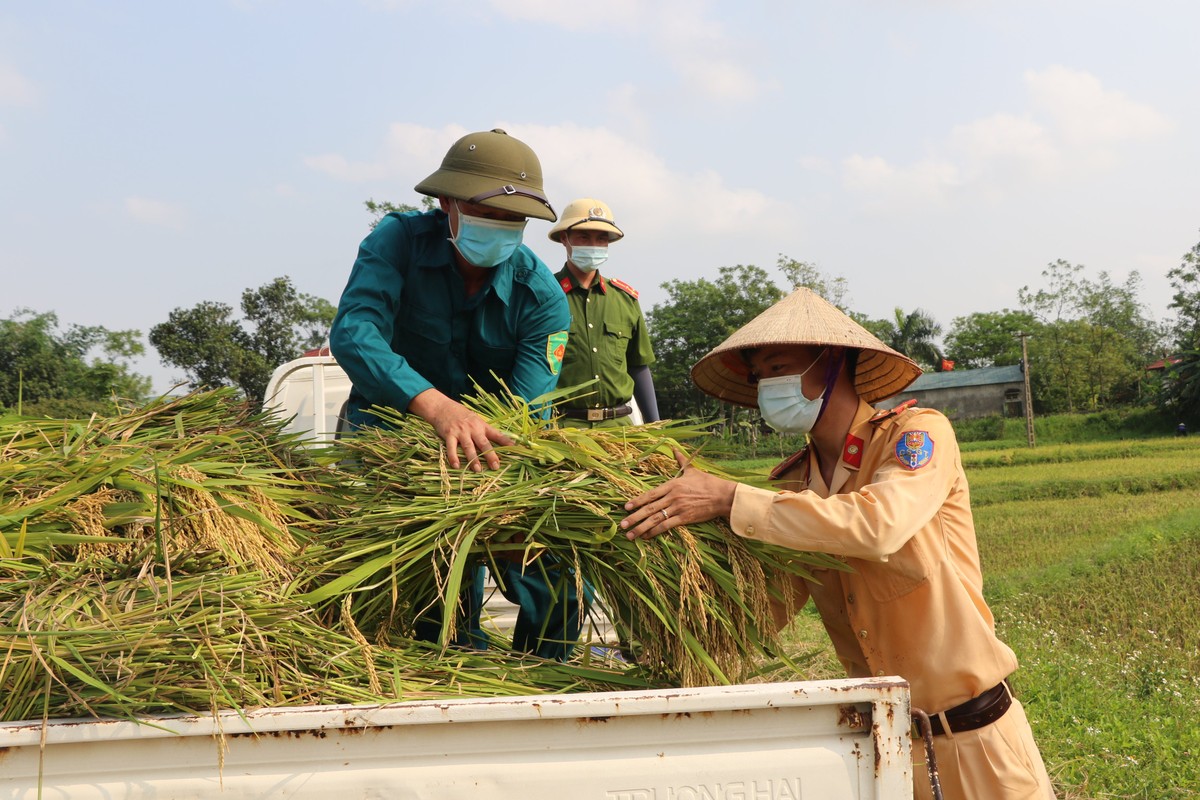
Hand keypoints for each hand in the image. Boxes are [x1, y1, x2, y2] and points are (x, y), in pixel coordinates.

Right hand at [409, 389, 512, 470]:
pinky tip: (456, 466)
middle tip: (496, 466)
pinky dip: (453, 457)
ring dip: (473, 459)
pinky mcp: (449, 434)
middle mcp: (473, 428)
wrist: (442, 407)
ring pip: (468, 447)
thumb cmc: (461, 416)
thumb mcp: (475, 420)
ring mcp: (461, 432)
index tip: (515, 448)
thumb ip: (484, 431)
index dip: (506, 441)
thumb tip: (497, 442)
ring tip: (478, 469)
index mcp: (482, 425)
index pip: (496, 434)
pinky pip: (451, 447)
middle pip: (483, 443)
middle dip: (490, 455)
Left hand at [620, 450, 737, 539]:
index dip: (636, 501)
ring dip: (641, 528)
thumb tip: (674, 449)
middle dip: (633, 517)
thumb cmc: (708, 483)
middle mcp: (672, 497)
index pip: (650, 494)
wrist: (723, 496)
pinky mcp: (684, 518)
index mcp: (672, 484)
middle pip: (649, 508)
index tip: (625, 507)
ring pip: (655, 519)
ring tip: (630, 535)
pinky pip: (666, 526)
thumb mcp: (692, 470)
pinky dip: (655, 532)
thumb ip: (681, 461)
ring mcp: (677, 508)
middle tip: (622, 525)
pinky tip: (647, 537)